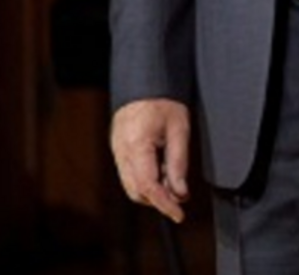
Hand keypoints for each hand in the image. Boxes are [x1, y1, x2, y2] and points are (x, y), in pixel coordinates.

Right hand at [110, 98, 190, 222]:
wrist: (144, 84)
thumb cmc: (164, 102)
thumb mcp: (180, 130)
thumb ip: (179, 162)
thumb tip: (181, 192)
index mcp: (136, 145)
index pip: (148, 186)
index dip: (164, 204)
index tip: (179, 214)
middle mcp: (122, 153)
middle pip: (137, 190)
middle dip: (159, 199)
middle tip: (181, 196)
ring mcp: (117, 152)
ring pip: (132, 185)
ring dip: (153, 191)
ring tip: (174, 181)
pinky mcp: (118, 151)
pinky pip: (129, 175)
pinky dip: (146, 180)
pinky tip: (162, 172)